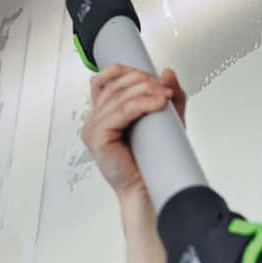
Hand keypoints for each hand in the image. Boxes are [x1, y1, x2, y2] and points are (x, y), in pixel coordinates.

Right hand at [81, 65, 187, 199]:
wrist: (148, 191)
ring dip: (145, 90)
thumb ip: (168, 96)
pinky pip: (119, 111)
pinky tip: (158, 104)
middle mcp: (95, 119)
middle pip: (114, 84)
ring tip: (166, 95)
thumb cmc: (152, 163)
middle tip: (165, 87)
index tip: (154, 77)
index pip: (106, 79)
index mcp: (104, 114)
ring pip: (117, 95)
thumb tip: (168, 73)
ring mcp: (93, 128)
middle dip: (142, 80)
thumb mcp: (166, 121)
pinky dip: (141, 104)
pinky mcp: (98, 137)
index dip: (128, 71)